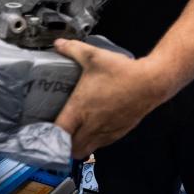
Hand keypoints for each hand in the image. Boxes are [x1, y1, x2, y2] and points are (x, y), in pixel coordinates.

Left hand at [53, 38, 166, 158]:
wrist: (151, 83)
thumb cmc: (123, 72)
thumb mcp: (94, 56)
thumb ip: (73, 49)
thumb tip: (59, 44)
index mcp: (80, 109)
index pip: (58, 134)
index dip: (47, 137)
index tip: (42, 133)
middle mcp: (91, 125)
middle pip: (70, 149)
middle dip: (61, 146)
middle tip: (57, 134)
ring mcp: (105, 132)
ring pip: (86, 150)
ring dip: (77, 145)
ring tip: (73, 133)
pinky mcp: (117, 133)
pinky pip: (100, 145)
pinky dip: (93, 141)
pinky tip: (93, 127)